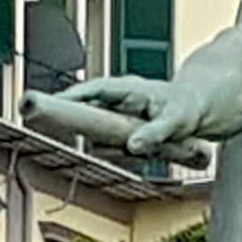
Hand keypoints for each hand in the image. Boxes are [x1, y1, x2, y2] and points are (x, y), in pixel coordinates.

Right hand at [31, 76, 199, 155]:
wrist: (195, 108)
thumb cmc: (186, 108)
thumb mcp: (176, 121)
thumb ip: (155, 134)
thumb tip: (132, 147)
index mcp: (129, 89)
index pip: (93, 89)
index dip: (71, 96)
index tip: (49, 103)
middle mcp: (117, 98)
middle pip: (84, 107)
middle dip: (71, 118)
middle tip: (47, 122)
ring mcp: (116, 112)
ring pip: (96, 130)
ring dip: (105, 143)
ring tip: (129, 147)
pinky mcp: (118, 128)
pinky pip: (107, 141)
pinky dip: (114, 149)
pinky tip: (132, 152)